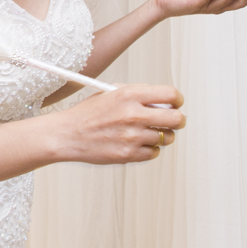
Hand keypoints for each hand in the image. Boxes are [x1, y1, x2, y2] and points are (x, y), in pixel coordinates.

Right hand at [59, 84, 184, 165]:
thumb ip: (137, 94)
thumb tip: (162, 101)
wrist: (68, 135)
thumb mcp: (111, 93)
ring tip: (147, 133)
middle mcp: (134, 114)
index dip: (177, 99)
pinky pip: (154, 153)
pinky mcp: (130, 154)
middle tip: (172, 121)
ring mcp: (133, 136)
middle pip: (176, 119)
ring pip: (167, 138)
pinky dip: (149, 149)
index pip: (170, 94)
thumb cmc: (88, 114)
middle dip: (178, 120)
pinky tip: (136, 143)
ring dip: (162, 135)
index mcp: (130, 95)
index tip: (176, 103)